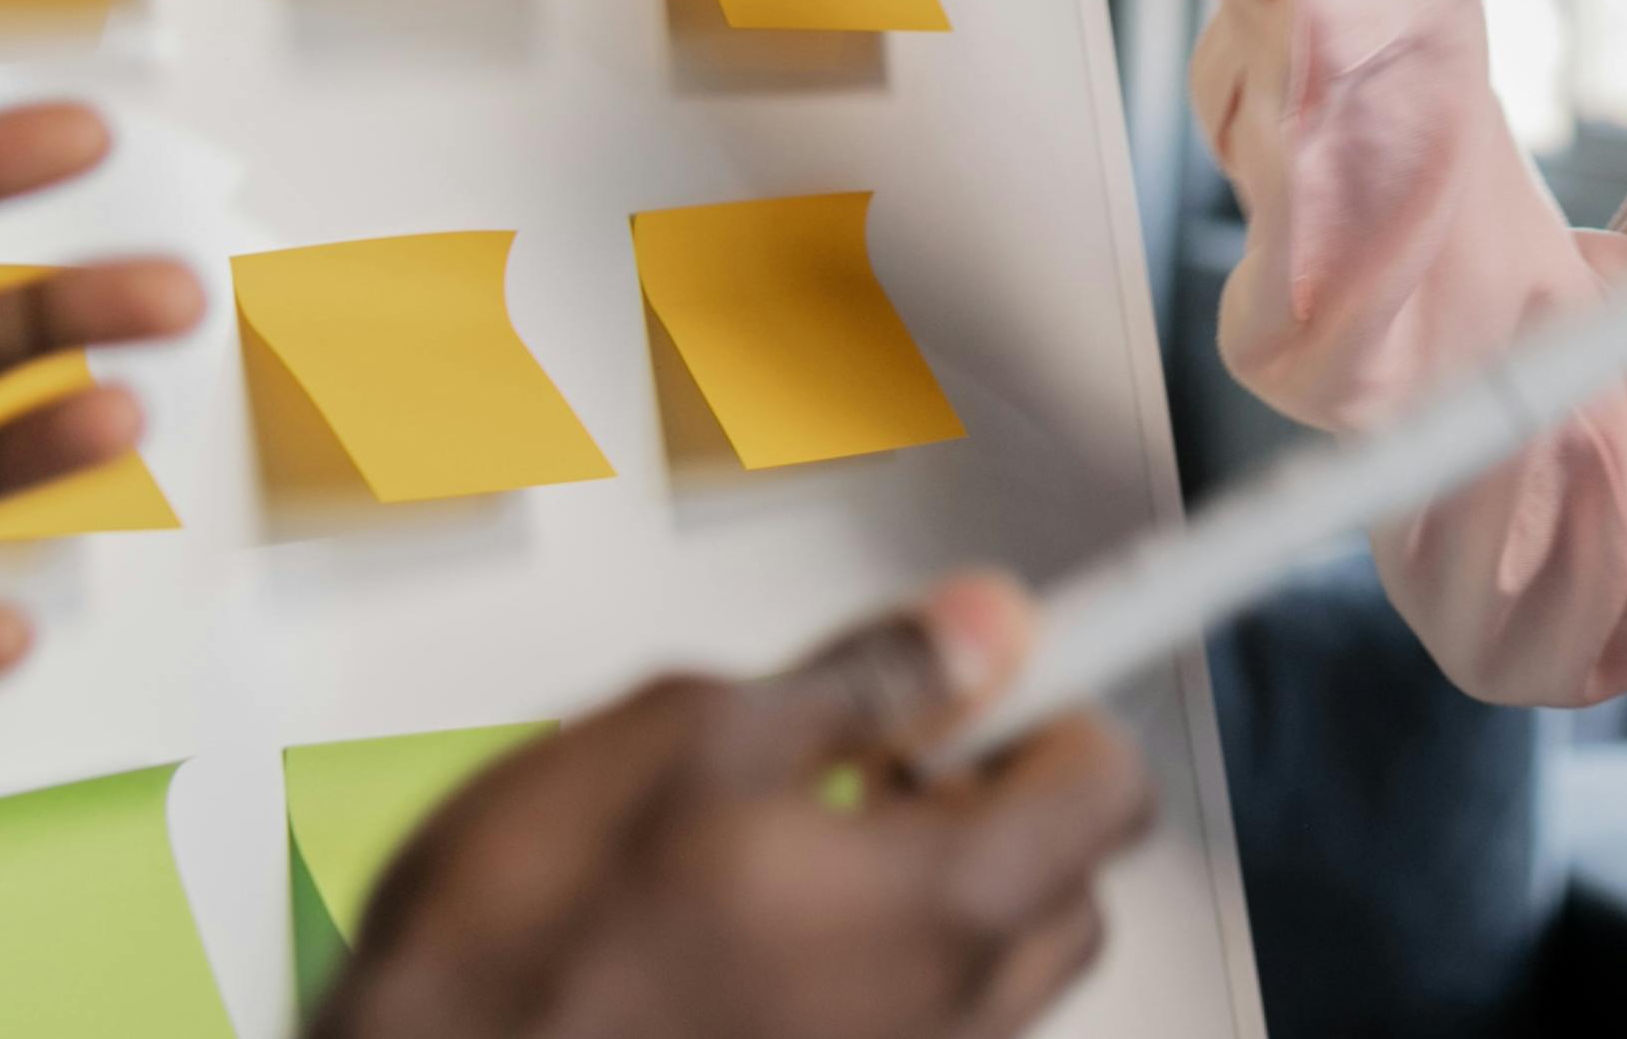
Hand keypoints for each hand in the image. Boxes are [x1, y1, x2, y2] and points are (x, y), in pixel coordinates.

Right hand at [324, 572, 1158, 1038]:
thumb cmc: (517, 953)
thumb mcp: (687, 734)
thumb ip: (863, 679)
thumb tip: (980, 627)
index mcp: (937, 906)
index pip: (1108, 787)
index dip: (1060, 694)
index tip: (1014, 653)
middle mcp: (946, 1017)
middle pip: (1067, 885)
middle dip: (1005, 794)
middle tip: (889, 739)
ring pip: (988, 963)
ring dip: (938, 883)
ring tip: (802, 829)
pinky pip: (911, 1021)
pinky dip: (874, 961)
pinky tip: (756, 921)